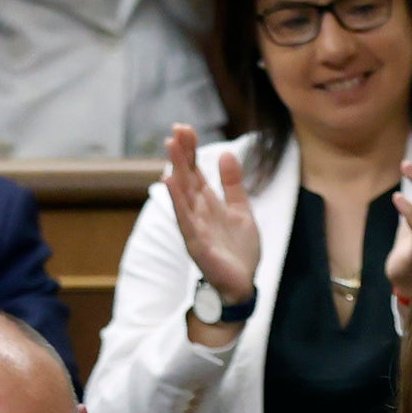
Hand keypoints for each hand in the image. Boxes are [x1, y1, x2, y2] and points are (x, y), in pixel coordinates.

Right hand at [162, 124, 260, 308]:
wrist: (242, 284)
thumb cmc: (238, 250)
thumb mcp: (241, 210)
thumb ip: (232, 184)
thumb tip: (226, 153)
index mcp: (208, 203)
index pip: (196, 171)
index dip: (191, 150)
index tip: (184, 128)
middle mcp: (197, 212)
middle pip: (188, 177)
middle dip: (182, 154)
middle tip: (176, 130)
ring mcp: (195, 227)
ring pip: (184, 194)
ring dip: (177, 170)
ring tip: (171, 148)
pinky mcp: (197, 243)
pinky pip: (185, 219)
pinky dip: (177, 201)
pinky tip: (169, 182)